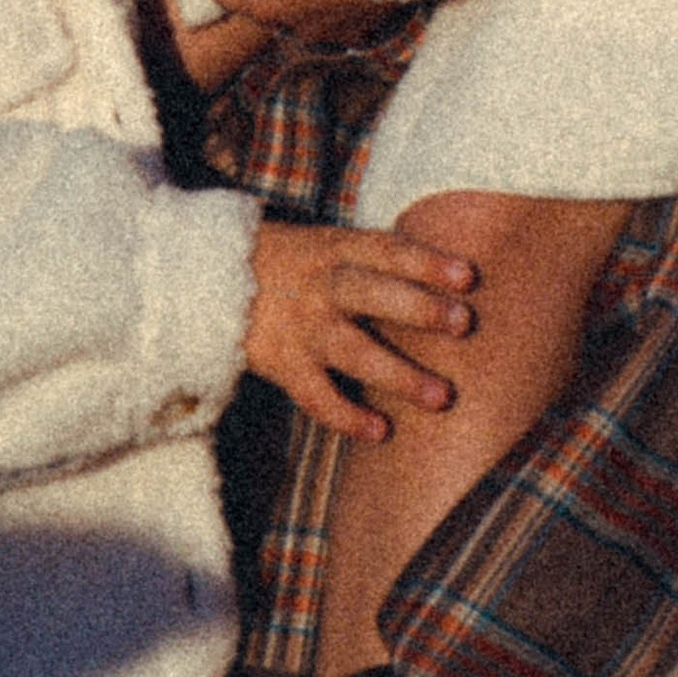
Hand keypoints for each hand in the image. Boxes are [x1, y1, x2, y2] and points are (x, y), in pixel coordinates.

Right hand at [244, 215, 475, 439]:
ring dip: (398, 374)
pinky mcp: (283, 363)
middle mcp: (320, 286)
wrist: (209, 280)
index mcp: (335, 249)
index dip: (427, 262)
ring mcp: (301, 327)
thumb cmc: (290, 263)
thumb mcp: (327, 245)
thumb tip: (448, 278)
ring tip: (441, 397)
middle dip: (418, 308)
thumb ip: (375, 260)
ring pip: (352, 351)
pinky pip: (316, 395)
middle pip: (372, 293)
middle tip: (463, 324)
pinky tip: (380, 431)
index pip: (386, 251)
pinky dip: (346, 416)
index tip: (468, 276)